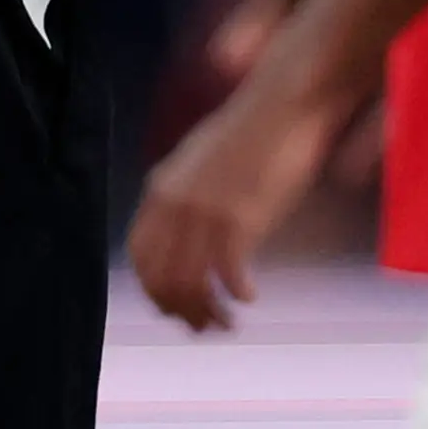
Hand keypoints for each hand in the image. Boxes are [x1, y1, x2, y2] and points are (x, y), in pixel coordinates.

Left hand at [127, 74, 345, 332]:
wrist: (287, 101)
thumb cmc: (255, 128)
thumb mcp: (203, 159)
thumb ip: (186, 193)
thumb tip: (187, 232)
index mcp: (162, 187)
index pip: (140, 256)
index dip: (154, 290)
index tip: (174, 308)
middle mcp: (176, 203)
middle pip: (162, 278)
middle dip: (182, 311)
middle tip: (205, 327)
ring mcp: (206, 211)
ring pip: (192, 283)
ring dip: (209, 312)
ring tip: (228, 323)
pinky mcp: (241, 218)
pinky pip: (228, 274)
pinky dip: (237, 294)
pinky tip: (251, 297)